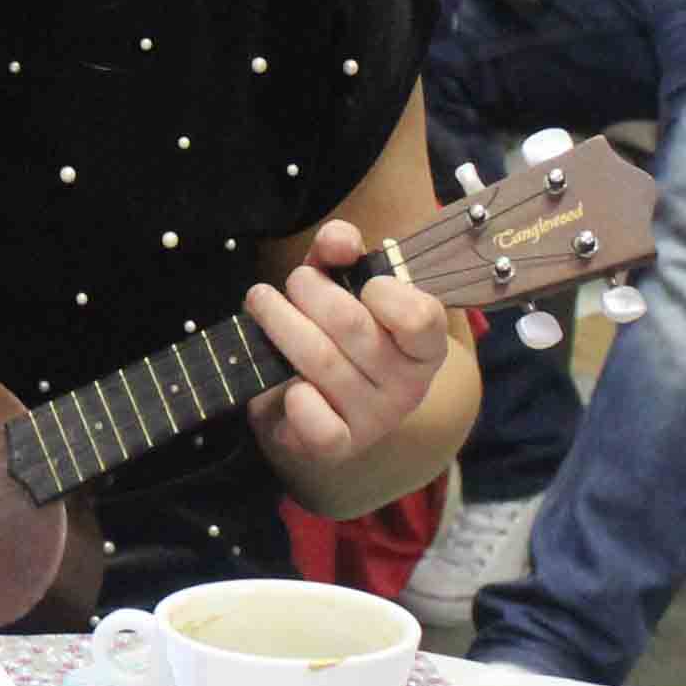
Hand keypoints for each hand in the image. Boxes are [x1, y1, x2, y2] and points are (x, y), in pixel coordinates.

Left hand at [243, 220, 456, 468]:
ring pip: (320, 360)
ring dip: (279, 322)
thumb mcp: (340, 284)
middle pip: (351, 324)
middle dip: (308, 290)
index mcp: (424, 345)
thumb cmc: (334, 332)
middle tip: (292, 283)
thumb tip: (339, 240)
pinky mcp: (340, 445)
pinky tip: (285, 383)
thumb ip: (339, 252)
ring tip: (262, 303)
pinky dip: (297, 401)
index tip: (363, 282)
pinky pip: (319, 425)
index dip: (384, 291)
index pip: (421, 316)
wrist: (317, 402)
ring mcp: (375, 419)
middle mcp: (408, 386)